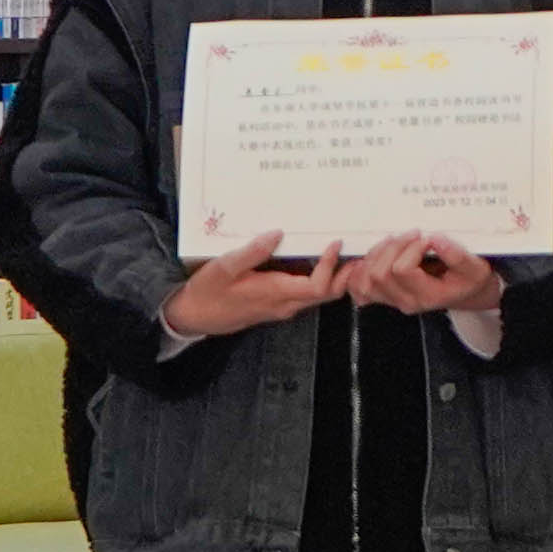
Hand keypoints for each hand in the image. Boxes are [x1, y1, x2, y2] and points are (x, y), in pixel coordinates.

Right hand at [160, 236, 343, 343]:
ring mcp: (283, 307)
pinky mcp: (278, 305)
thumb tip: (277, 234)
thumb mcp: (224, 267)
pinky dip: (321, 278)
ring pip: (319, 295)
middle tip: (357, 248)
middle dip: (345, 274)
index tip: (335, 243)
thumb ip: (252, 252)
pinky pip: (307, 294)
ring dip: (336, 276)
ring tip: (344, 251)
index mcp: (276, 294)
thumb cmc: (208, 292)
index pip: (318, 287)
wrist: (194, 317)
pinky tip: (318, 260)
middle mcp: (285, 304)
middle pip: (328, 294)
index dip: (331, 267)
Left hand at [350, 232, 498, 319]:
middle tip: (412, 235)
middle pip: (380, 274)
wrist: (466, 291)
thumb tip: (436, 240)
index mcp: (427, 296)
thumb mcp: (475, 268)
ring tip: (396, 241)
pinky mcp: (383, 294)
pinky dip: (358, 270)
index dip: (411, 249)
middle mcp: (406, 301)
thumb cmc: (469, 279)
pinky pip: (358, 287)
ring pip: (366, 279)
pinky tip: (371, 257)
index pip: (402, 270)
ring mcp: (392, 299)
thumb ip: (458, 255)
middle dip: (394, 247)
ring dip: (377, 253)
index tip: (427, 239)